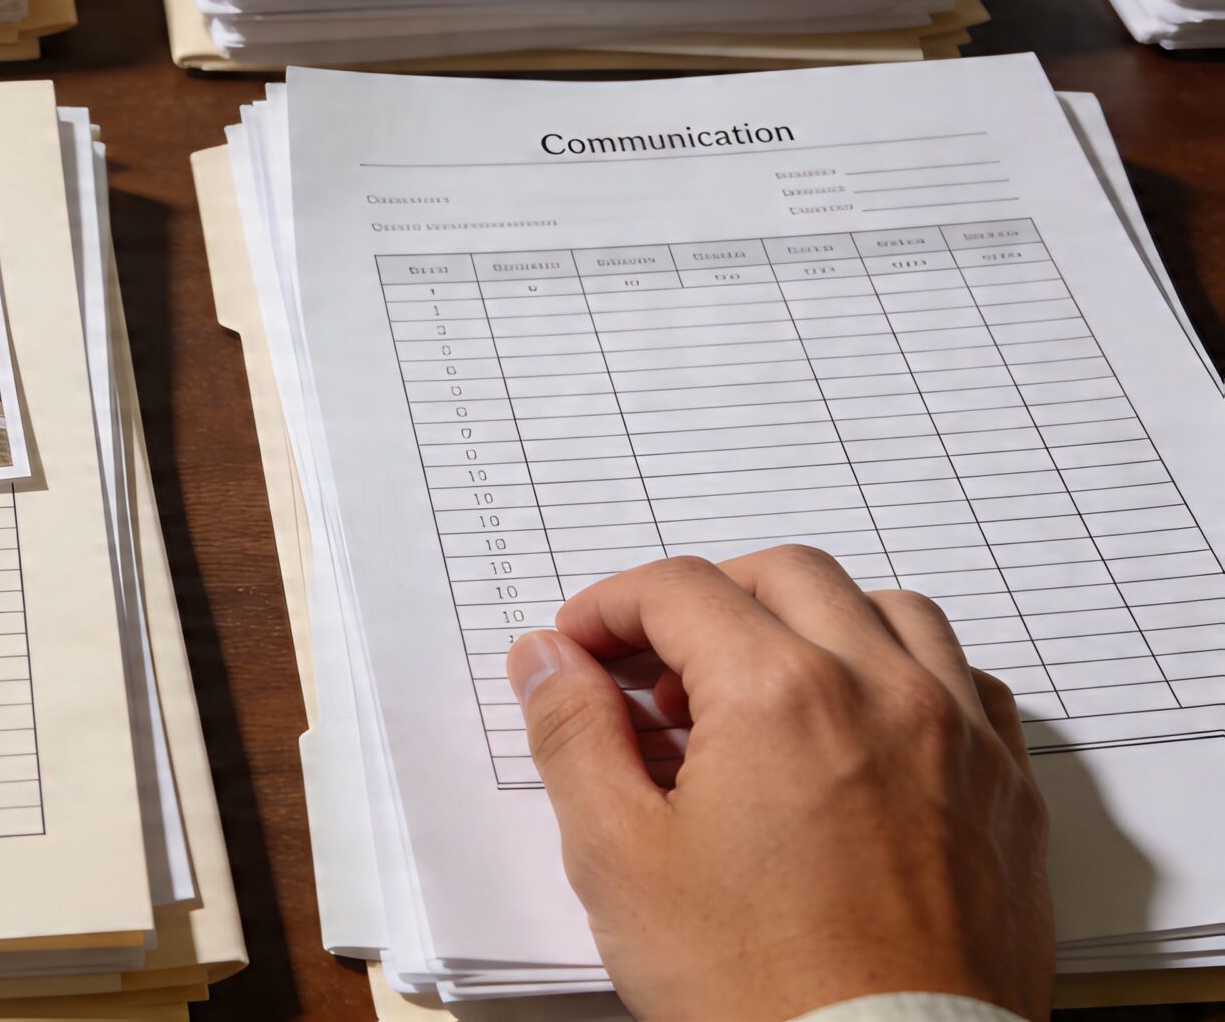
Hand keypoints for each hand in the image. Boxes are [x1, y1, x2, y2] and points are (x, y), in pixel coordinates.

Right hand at [507, 546, 1051, 1021]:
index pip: (680, 589)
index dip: (609, 609)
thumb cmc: (757, 988)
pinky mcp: (1007, 795)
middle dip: (705, 601)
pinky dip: (906, 675)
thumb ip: (574, 734)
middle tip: (654, 672)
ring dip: (813, 622)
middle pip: (786, 575)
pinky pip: (968, 684)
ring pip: (892, 610)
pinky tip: (860, 728)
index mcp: (781, 694)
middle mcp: (885, 692)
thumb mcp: (618, 857)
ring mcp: (961, 740)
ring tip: (758, 690)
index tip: (580, 653)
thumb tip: (549, 659)